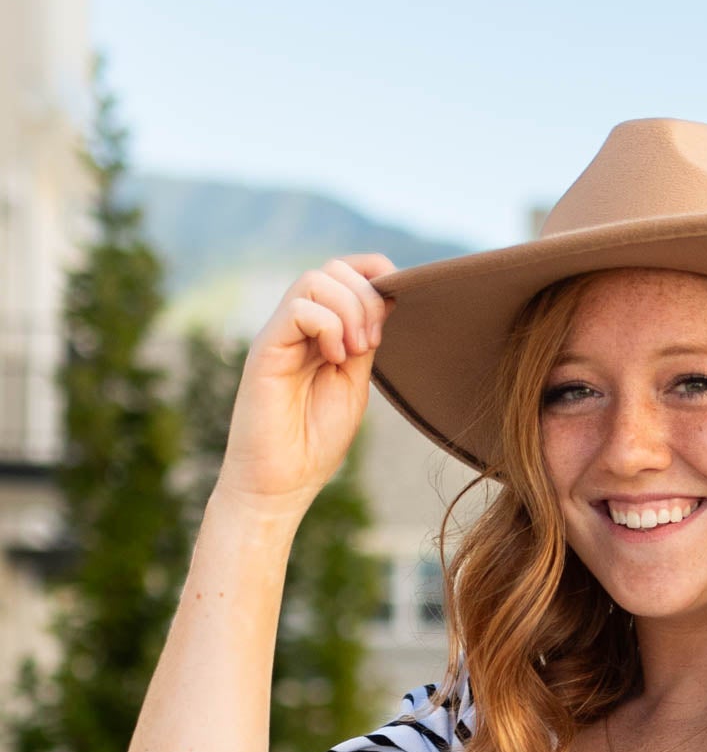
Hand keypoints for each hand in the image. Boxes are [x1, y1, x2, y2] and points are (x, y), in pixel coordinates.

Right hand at [213, 254, 398, 520]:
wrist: (280, 483)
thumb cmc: (314, 442)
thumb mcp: (354, 384)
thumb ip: (365, 341)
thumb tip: (387, 298)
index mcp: (322, 332)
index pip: (347, 273)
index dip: (376, 275)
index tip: (395, 308)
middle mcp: (298, 327)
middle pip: (334, 268)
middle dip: (367, 297)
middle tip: (371, 344)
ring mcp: (280, 335)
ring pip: (316, 278)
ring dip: (349, 310)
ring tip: (354, 353)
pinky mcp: (265, 348)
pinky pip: (299, 308)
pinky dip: (328, 325)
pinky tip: (334, 359)